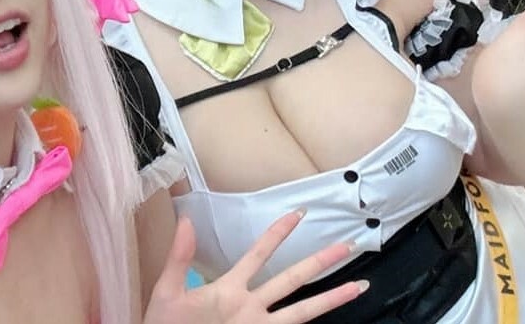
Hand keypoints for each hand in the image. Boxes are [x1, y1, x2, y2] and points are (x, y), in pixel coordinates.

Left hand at [143, 212, 363, 323]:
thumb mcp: (167, 293)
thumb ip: (179, 259)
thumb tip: (185, 220)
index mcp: (229, 291)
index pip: (260, 255)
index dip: (278, 234)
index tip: (299, 212)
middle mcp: (250, 309)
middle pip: (293, 279)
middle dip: (320, 261)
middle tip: (348, 244)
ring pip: (302, 311)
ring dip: (330, 298)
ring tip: (357, 285)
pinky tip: (336, 322)